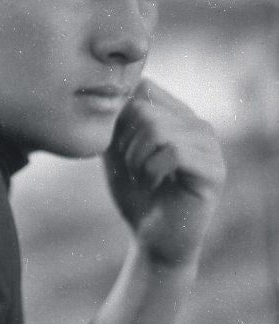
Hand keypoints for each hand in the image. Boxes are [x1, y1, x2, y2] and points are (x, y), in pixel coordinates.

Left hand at [102, 78, 225, 268]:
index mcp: (176, 114)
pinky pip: (173, 152)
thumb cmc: (134, 191)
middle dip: (124, 142)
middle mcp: (198, 124)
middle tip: (132, 167)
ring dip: (136, 158)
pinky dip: (151, 170)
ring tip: (143, 176)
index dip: (119, 115)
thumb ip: (114, 118)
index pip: (142, 88)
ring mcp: (211, 146)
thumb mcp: (115, 148)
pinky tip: (154, 184)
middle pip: (143, 108)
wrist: (151, 236)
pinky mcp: (214, 170)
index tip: (118, 145)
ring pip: (157, 128)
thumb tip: (107, 90)